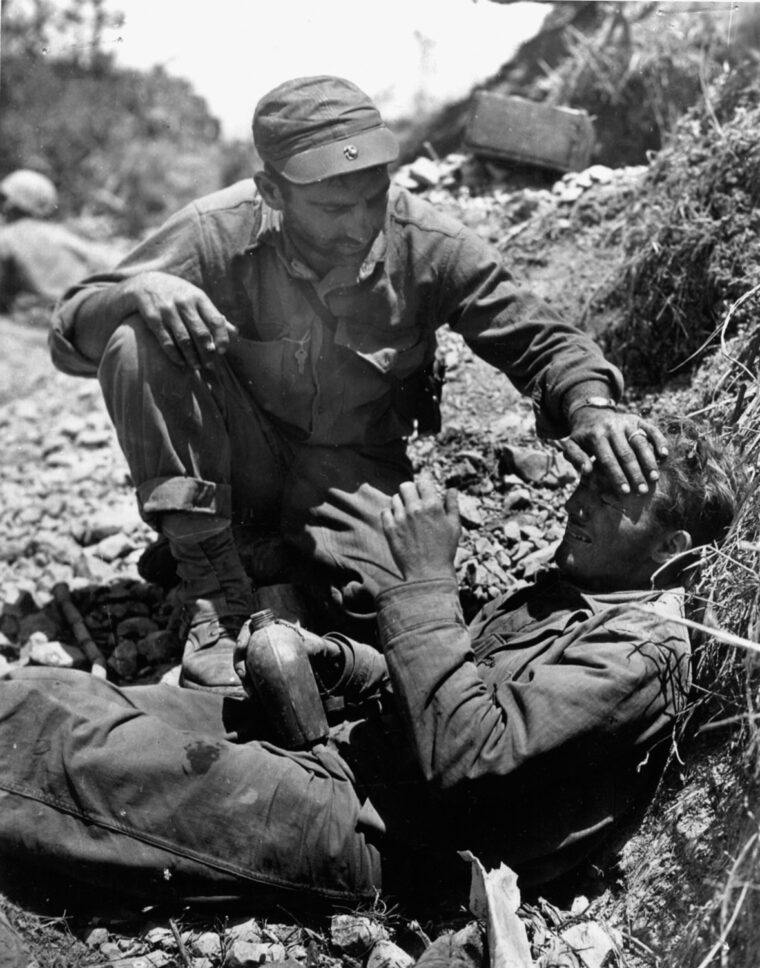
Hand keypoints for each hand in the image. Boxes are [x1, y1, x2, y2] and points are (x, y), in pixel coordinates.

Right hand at [123, 271, 237, 369]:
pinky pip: (166, 341)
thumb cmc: (177, 293)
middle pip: (201, 332)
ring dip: (192, 356)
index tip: (222, 352)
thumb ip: (214, 315)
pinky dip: (174, 354)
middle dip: (207, 352)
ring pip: (184, 339)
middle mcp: (184, 302)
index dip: (221, 338)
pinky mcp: (153, 318)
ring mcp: (168, 310)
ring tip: (197, 366)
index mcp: (199, 297)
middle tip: (211, 365)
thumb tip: (235, 333)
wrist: (144, 283)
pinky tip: (180, 362)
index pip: (216, 320)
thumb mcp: (196, 298)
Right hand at [233, 620, 343, 695]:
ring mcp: (260, 656)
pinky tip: (254, 695)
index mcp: (270, 628)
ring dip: (243, 678)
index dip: (242, 636)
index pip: (250, 627)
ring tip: (250, 691)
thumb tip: (311, 649)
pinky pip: (251, 677)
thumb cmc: (315, 647)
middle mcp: (261, 641)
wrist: (319, 662)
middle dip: (239, 662)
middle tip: (243, 675)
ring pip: (244, 665)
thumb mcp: (316, 644)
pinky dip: (250, 686)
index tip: (242, 646)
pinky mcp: (262, 671)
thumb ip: (315, 645)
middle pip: (243, 649)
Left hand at [380, 472, 460, 581]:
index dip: (424, 487)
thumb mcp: (454, 527)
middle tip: (414, 503)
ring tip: (408, 517)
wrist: (428, 573)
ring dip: (401, 504)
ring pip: (395, 498)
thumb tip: (452, 489)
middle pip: (405, 486)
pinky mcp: (389, 528)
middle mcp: (415, 508)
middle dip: (410, 492)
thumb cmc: (444, 550)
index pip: (423, 482)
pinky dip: (391, 515)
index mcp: (432, 505)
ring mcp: (400, 518)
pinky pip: (385, 511)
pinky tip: (399, 523)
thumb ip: (452, 505)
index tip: (424, 494)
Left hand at [561, 408, 668, 493]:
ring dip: (649, 461)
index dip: (617, 476)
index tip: (625, 492)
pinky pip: (651, 429)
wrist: (591, 414)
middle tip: (642, 491)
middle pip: (626, 454)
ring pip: (640, 443)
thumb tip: (586, 471)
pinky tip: (664, 455)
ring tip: (654, 478)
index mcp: (595, 436)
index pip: (608, 460)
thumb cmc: (582, 437)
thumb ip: (575, 458)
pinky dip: (659, 441)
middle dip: (635, 474)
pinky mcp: (637, 419)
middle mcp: (612, 427)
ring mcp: (626, 422)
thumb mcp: (571, 445)